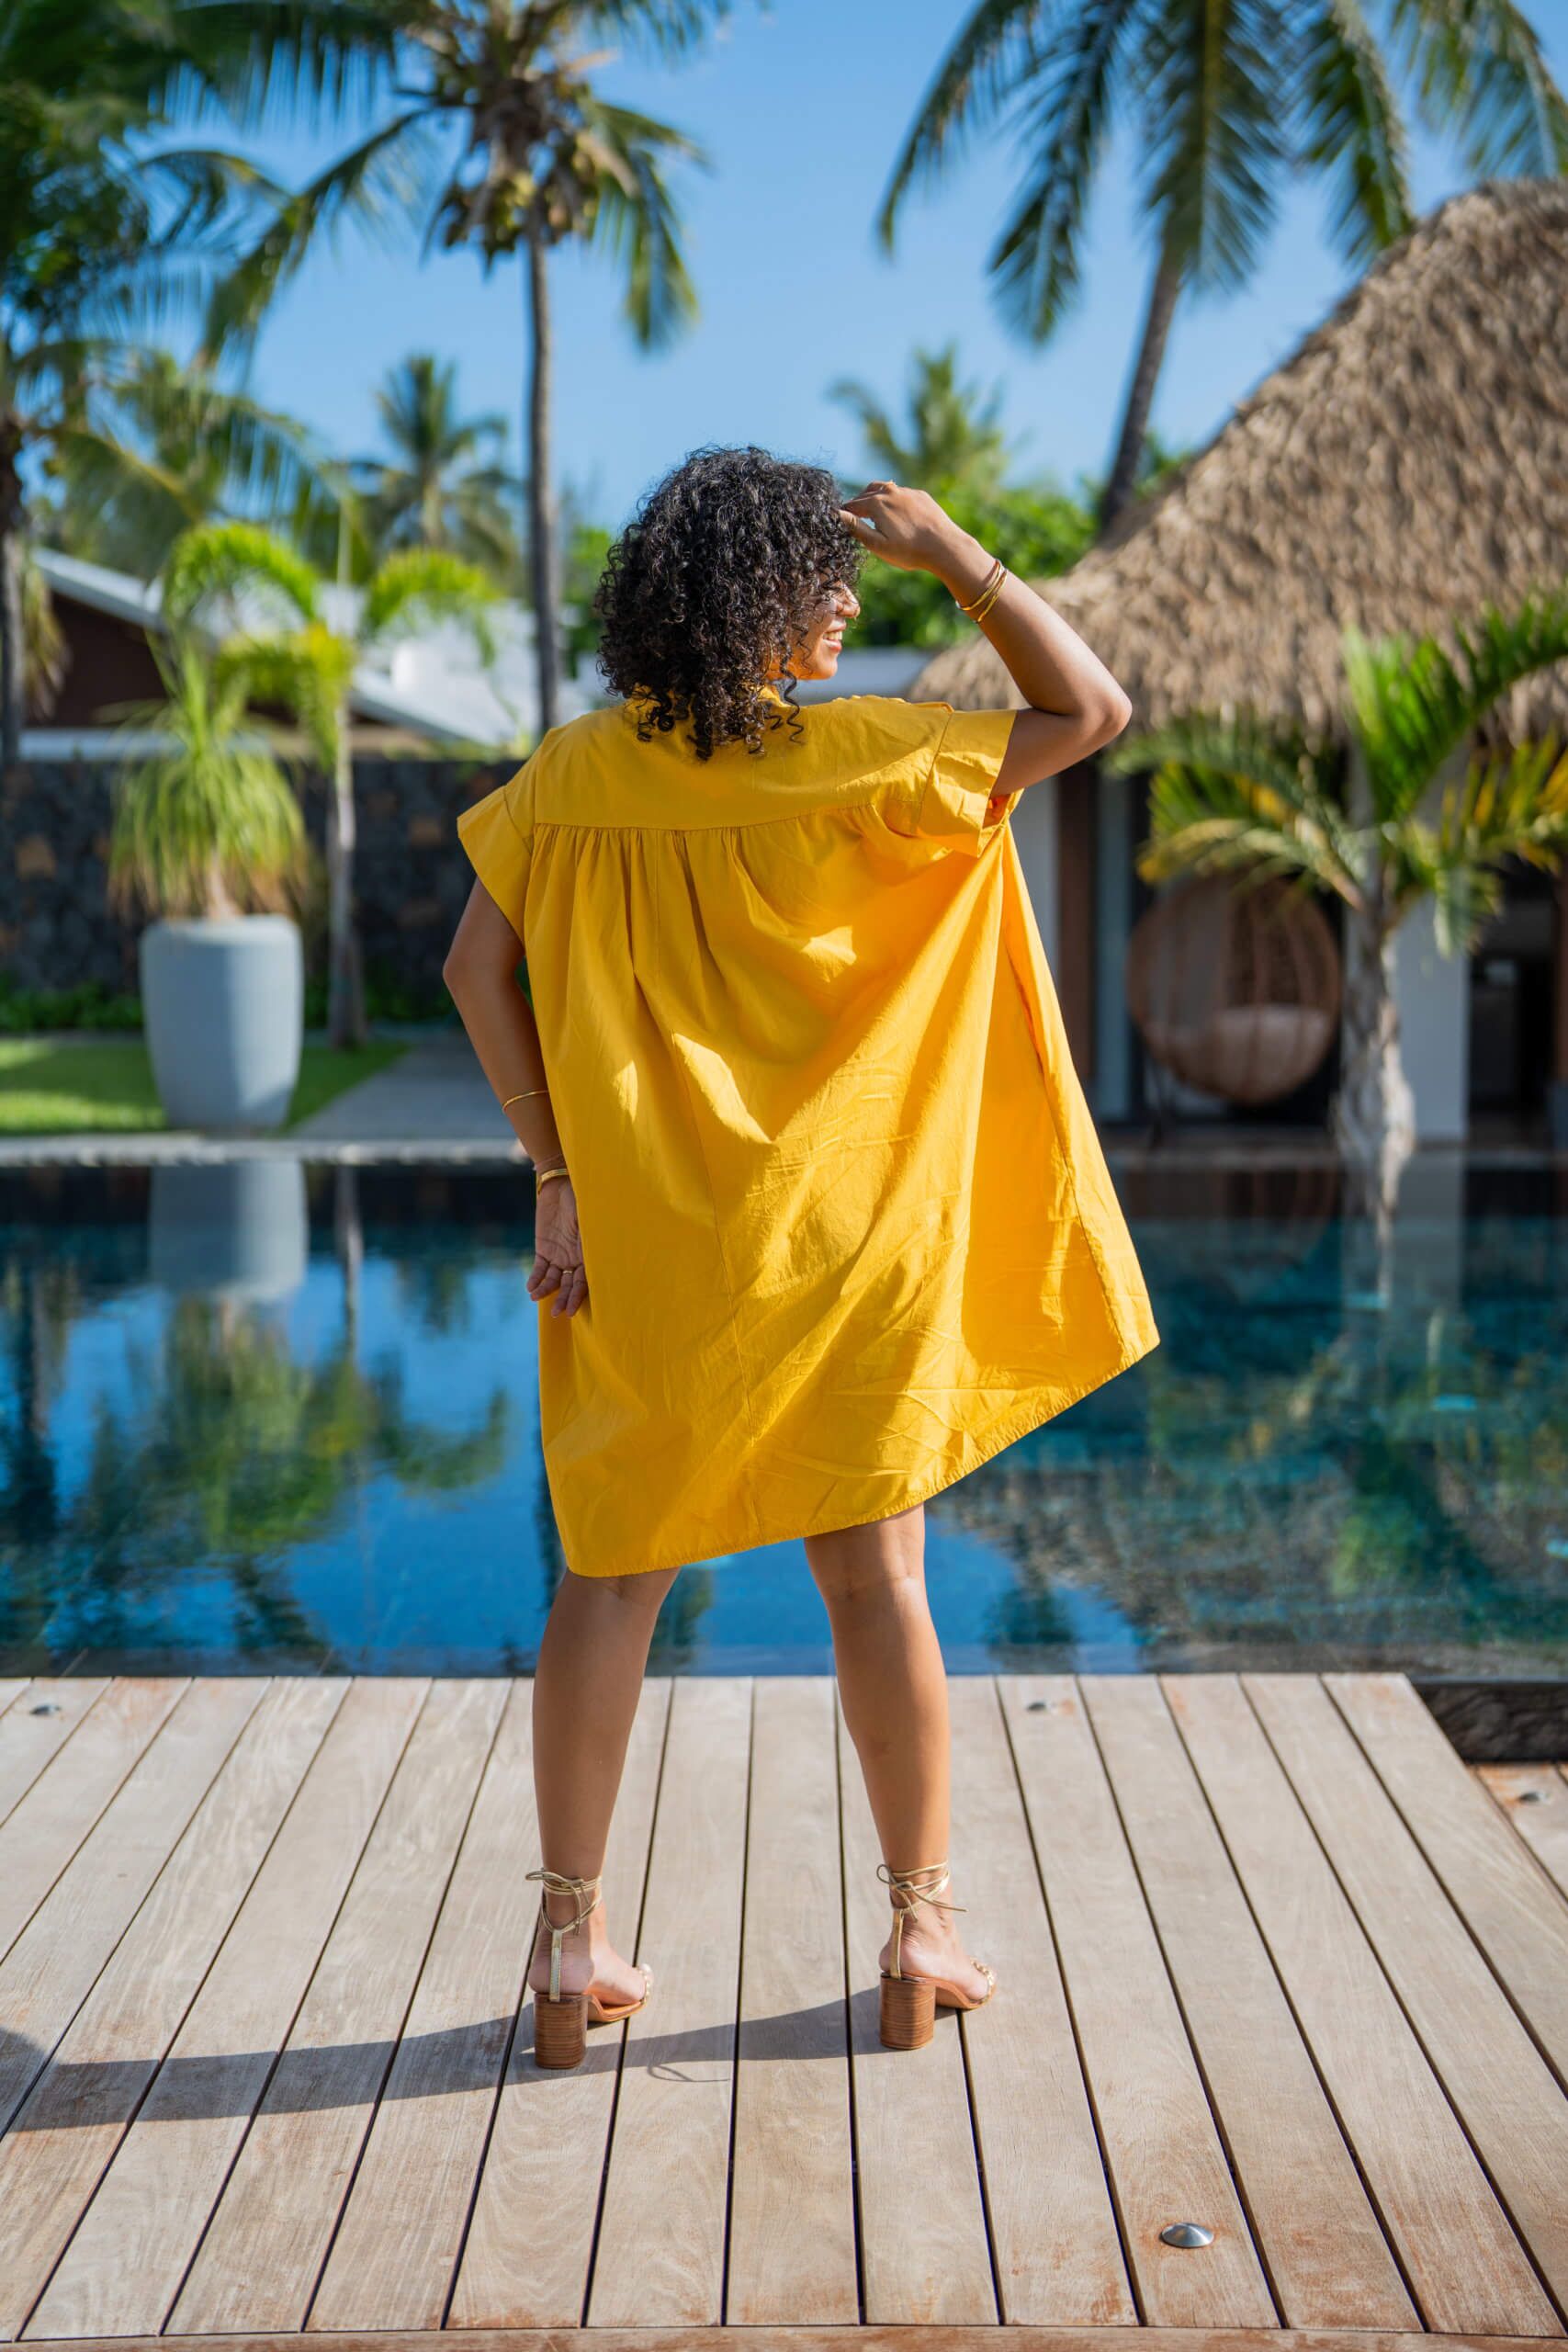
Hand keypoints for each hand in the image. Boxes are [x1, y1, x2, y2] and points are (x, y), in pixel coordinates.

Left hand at [528, 1174, 587, 1316]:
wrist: (561, 1185)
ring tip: (536, 1298)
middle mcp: (576, 1259)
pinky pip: (540, 1269)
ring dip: (546, 1290)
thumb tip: (601, 1250)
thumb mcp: (590, 1216)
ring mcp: (560, 1255)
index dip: (578, 1296)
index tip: (571, 1310)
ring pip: (554, 1280)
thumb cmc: (581, 1199)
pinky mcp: (544, 1250)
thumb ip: (592, 1234)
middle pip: (570, 1285)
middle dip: (564, 1299)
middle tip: (557, 1313)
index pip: (586, 1281)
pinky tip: (530, 1288)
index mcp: (590, 1254)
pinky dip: (535, 1278)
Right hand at [836, 479, 977, 580]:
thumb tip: (838, 514)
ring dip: (875, 497)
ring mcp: (907, 492)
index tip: (839, 520)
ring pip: (885, 489)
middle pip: (867, 492)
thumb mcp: (877, 544)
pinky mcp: (920, 495)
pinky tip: (896, 513)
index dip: (844, 513)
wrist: (944, 546)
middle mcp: (890, 491)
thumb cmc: (909, 550)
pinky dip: (893, 500)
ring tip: (873, 511)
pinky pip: (901, 494)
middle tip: (855, 514)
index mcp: (876, 503)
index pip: (852, 505)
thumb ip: (856, 528)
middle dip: (859, 502)